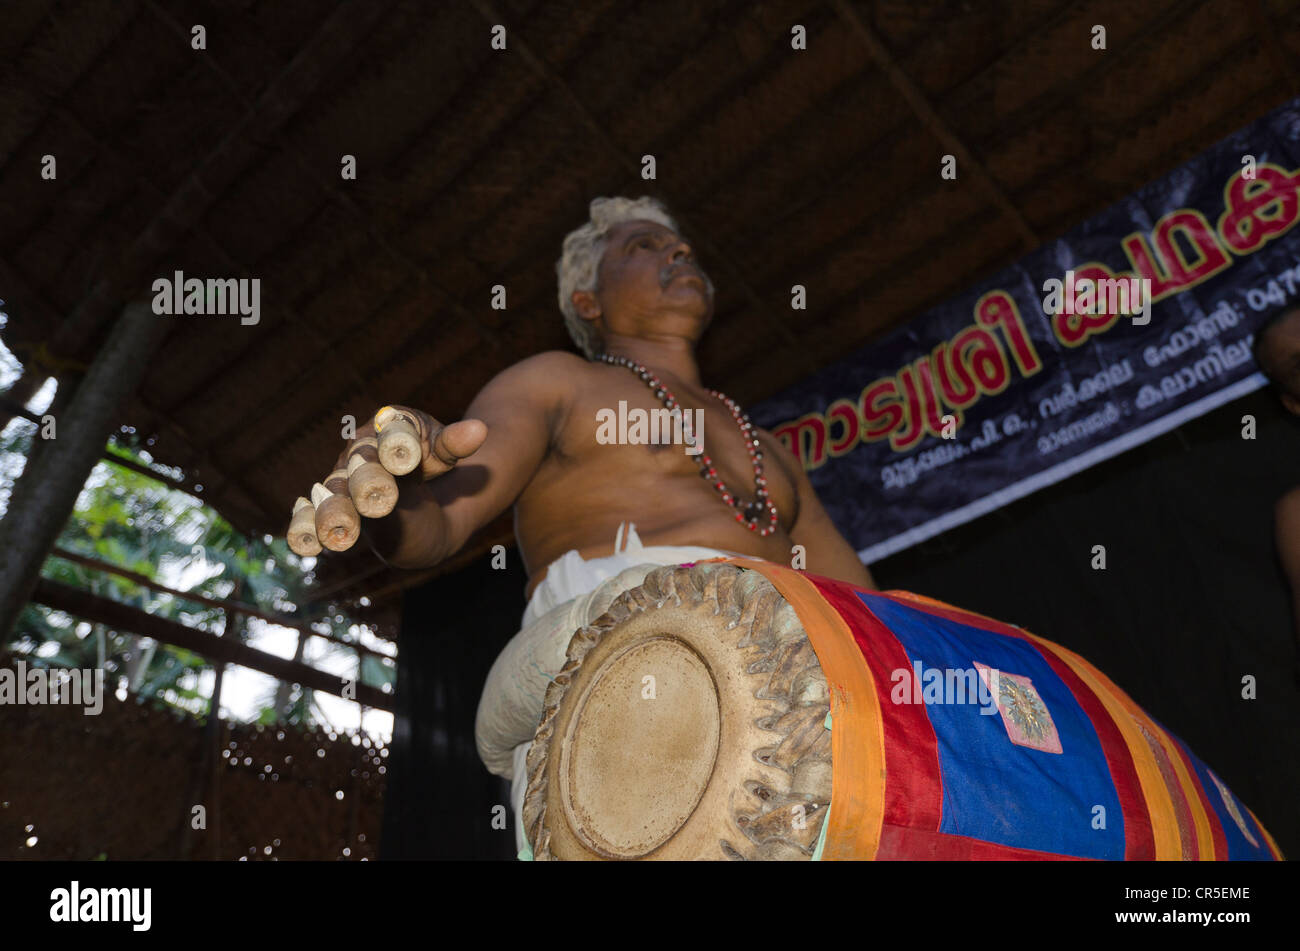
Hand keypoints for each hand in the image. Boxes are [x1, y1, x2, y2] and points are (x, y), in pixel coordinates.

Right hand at [286, 405, 486, 555]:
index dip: (400, 446)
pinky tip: (303, 543)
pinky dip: (307, 526)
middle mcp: (361, 451)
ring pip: (336, 494)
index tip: (407, 462)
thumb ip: (455, 443)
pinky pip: (316, 515)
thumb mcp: (444, 452)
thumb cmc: (428, 462)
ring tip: (334, 530)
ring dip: (335, 512)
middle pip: (363, 466)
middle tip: (376, 501)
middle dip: (369, 482)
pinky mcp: (336, 506)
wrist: (413, 487)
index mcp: (389, 426)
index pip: (396, 434)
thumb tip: (480, 430)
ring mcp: (345, 479)